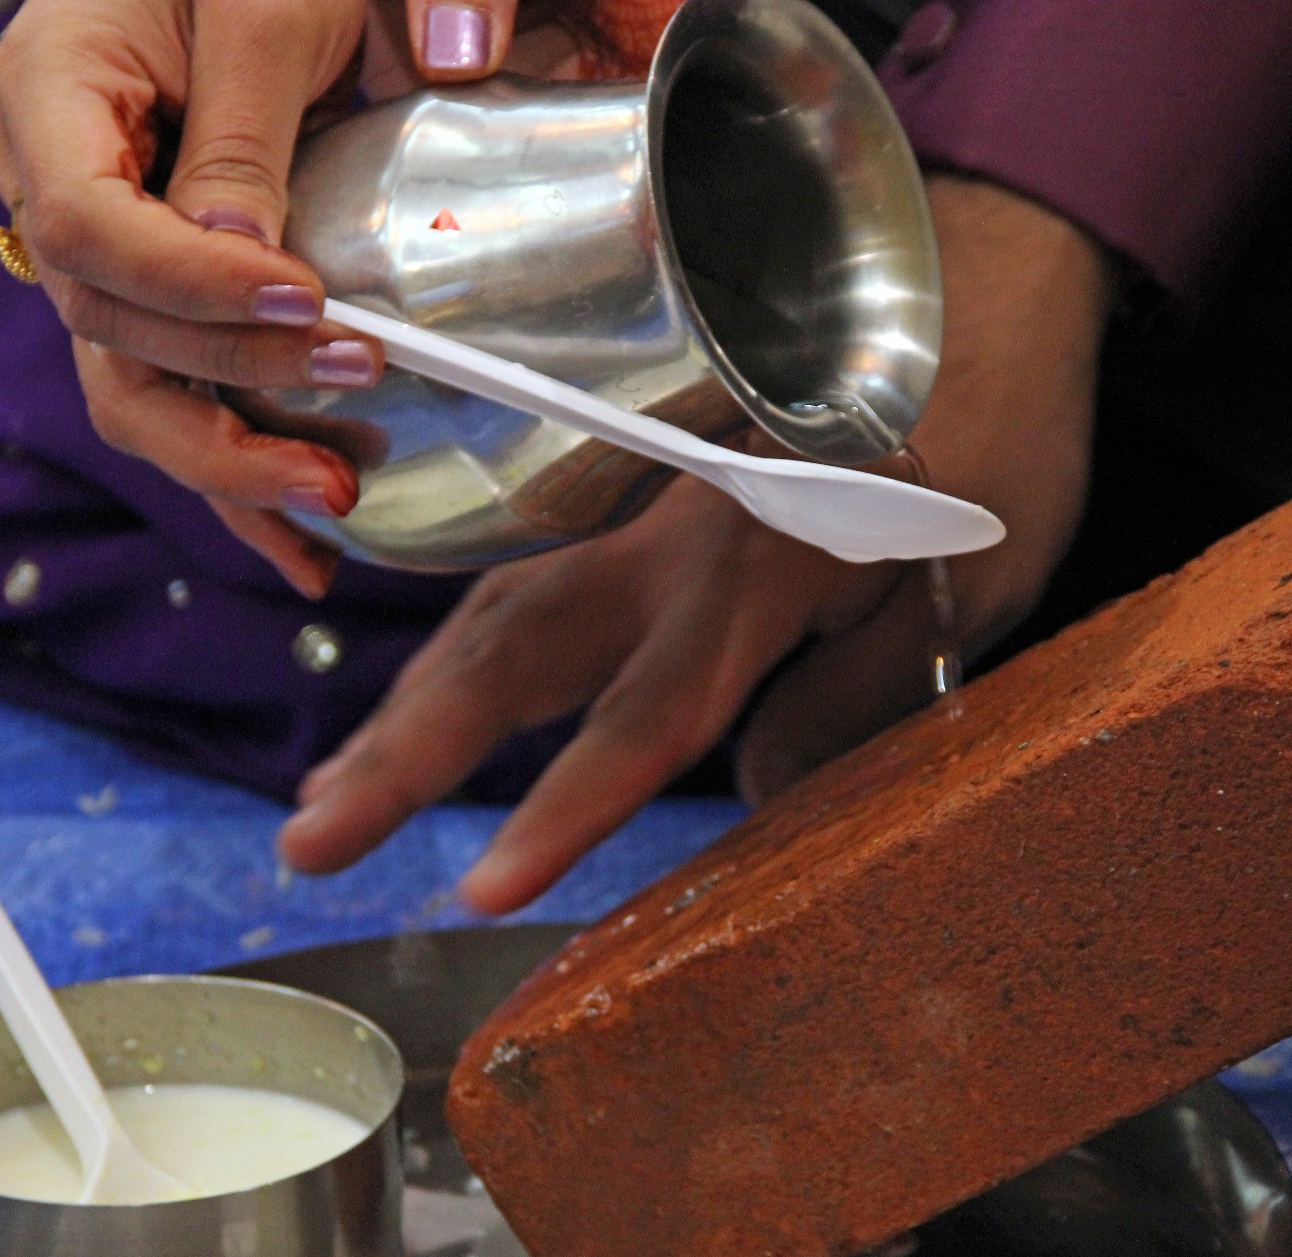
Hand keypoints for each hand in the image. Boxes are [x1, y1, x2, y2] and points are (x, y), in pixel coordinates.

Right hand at [0, 0, 521, 596]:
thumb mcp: (263, 10)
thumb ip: (246, 129)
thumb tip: (248, 258)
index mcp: (51, 98)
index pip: (90, 230)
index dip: (194, 285)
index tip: (307, 298)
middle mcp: (54, 189)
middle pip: (108, 329)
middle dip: (232, 380)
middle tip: (358, 380)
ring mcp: (102, 253)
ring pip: (134, 390)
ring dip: (232, 463)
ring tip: (331, 506)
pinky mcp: (159, 298)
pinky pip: (178, 398)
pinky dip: (239, 477)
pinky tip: (303, 552)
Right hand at [279, 177, 1118, 910]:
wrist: (966, 334)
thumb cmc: (983, 472)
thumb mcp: (953, 599)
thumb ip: (846, 707)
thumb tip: (750, 800)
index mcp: (764, 564)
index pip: (650, 709)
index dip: (566, 803)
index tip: (484, 886)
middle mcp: (672, 537)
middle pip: (518, 652)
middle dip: (408, 753)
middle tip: (309, 845)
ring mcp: (634, 519)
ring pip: (492, 620)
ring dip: (402, 717)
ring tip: (325, 811)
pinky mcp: (619, 515)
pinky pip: (513, 593)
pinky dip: (447, 669)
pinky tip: (395, 731)